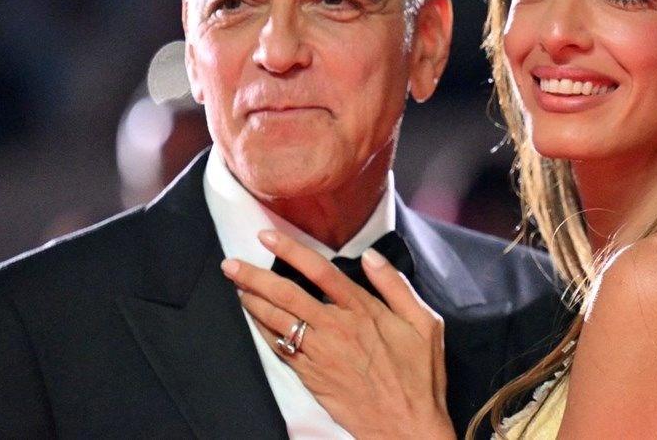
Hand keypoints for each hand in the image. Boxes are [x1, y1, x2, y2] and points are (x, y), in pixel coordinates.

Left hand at [220, 230, 454, 439]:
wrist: (406, 426)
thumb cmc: (419, 375)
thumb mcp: (425, 323)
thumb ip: (395, 286)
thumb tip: (370, 256)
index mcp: (363, 310)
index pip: (320, 271)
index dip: (290, 250)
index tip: (267, 236)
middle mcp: (336, 328)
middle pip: (287, 294)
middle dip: (254, 276)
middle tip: (230, 264)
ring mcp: (320, 354)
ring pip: (277, 321)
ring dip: (252, 301)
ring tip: (236, 286)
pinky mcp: (311, 376)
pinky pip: (279, 349)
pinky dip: (263, 331)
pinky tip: (254, 320)